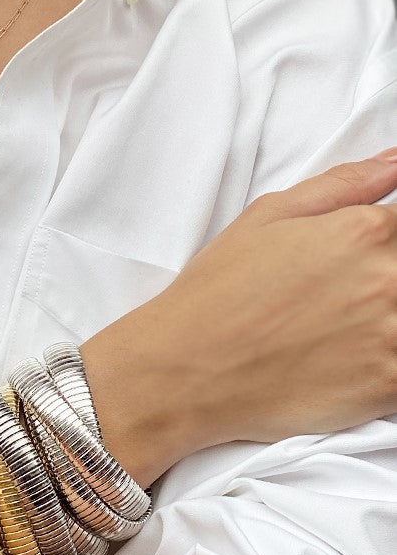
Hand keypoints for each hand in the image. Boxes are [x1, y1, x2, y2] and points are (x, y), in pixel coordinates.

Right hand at [82, 151, 396, 484]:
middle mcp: (388, 280)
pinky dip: (385, 369)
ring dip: (386, 328)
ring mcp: (391, 337)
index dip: (389, 247)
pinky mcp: (385, 387)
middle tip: (340, 307)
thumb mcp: (263, 221)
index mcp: (366, 231)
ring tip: (340, 337)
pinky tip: (349, 368)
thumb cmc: (212, 299)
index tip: (363, 268)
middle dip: (384, 288)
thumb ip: (341, 187)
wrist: (178, 373)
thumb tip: (392, 166)